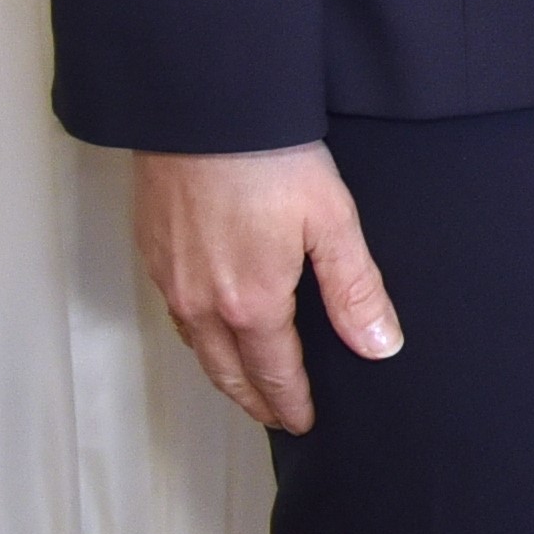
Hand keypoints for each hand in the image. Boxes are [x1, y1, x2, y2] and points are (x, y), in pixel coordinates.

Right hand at [129, 141, 400, 433]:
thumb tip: (380, 347)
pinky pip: (175, 314)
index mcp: (251, 303)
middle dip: (254, 400)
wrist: (203, 111)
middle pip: (229, 372)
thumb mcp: (332, 220)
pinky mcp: (153, 253)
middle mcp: (203, 304)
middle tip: (276, 418)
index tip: (303, 423)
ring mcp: (171, 280)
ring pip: (198, 347)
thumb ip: (355, 289)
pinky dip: (197, 337)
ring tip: (246, 383)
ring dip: (224, 372)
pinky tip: (208, 329)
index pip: (273, 372)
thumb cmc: (271, 158)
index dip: (290, 402)